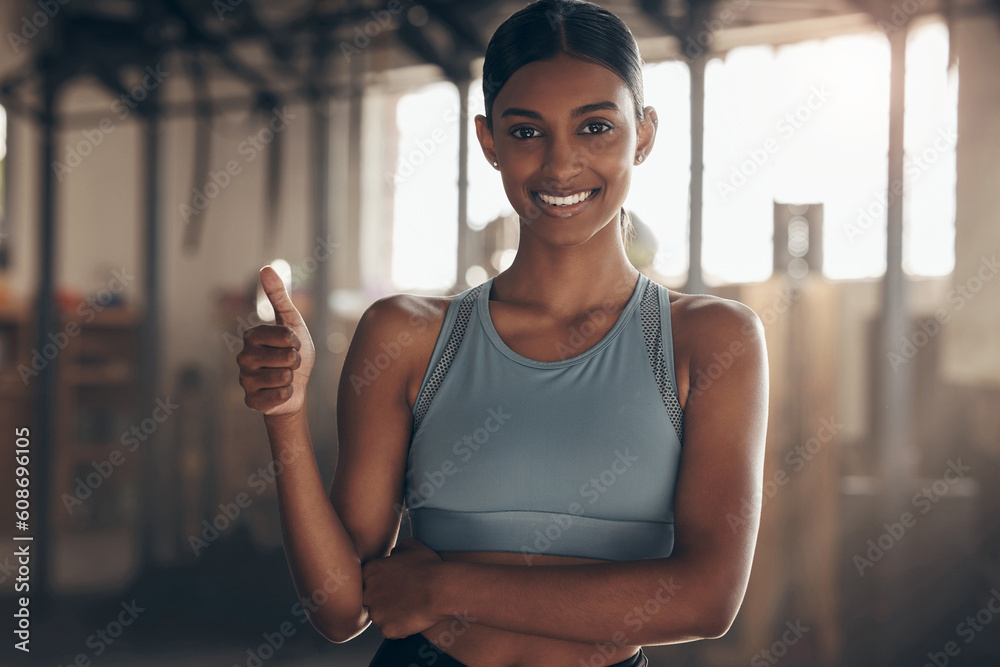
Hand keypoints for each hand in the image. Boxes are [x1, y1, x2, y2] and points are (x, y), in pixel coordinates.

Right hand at [237, 266, 315, 416]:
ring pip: (285, 377)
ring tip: (284, 377)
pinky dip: (288, 394)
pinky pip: (280, 396)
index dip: (297, 341)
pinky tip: (280, 392)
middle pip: (288, 357)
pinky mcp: (251, 401)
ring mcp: (244, 380)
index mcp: (251, 335)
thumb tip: (265, 267)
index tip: (292, 344)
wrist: (295, 387)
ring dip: (293, 378)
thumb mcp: (291, 322)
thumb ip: (278, 296)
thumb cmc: (293, 352)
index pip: (287, 335)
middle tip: (288, 363)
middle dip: (296, 361)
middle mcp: (243, 357)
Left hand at [362, 537, 444, 638]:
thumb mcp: (412, 546)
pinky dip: (400, 626)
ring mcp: (376, 613)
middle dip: (384, 597)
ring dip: (391, 613)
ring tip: (411, 606)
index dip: (383, 581)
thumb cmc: (428, 566)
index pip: (368, 578)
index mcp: (369, 571)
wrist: (440, 590)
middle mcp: (367, 593)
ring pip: (380, 615)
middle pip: (371, 598)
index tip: (396, 582)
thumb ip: (397, 549)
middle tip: (403, 595)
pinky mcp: (387, 629)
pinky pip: (390, 630)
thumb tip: (394, 554)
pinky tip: (413, 617)